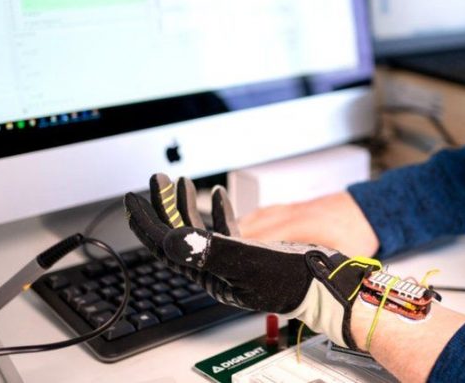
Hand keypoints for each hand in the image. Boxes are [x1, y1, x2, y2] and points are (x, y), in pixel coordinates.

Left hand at [124, 174, 379, 349]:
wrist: (331, 282)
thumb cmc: (296, 277)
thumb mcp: (249, 260)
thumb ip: (210, 249)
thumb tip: (172, 239)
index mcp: (211, 274)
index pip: (167, 245)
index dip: (147, 220)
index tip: (134, 197)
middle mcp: (217, 270)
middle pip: (177, 236)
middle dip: (163, 206)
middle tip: (154, 181)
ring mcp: (233, 263)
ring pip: (197, 231)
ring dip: (187, 204)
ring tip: (181, 181)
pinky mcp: (251, 256)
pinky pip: (224, 232)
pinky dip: (219, 211)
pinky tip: (222, 196)